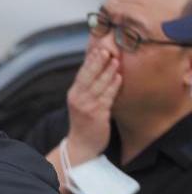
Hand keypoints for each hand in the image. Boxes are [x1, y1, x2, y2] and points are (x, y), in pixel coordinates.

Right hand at [64, 46, 120, 162]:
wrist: (81, 145)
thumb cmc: (84, 122)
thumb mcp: (81, 101)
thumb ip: (88, 86)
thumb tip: (98, 67)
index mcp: (74, 93)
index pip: (82, 73)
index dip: (90, 60)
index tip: (99, 47)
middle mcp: (78, 99)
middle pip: (88, 76)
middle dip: (98, 62)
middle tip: (108, 49)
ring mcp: (87, 107)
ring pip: (99, 85)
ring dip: (108, 72)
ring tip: (116, 60)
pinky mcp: (97, 115)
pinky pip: (106, 97)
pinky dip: (113, 87)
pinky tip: (119, 78)